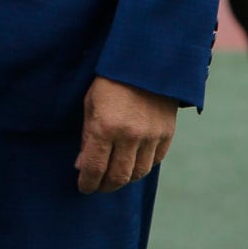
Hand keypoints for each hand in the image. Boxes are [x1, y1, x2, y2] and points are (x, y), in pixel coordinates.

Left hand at [75, 76, 176, 193]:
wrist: (146, 61)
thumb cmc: (109, 80)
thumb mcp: (90, 103)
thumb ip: (86, 136)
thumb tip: (81, 165)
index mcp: (105, 127)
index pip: (94, 167)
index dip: (87, 182)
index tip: (83, 187)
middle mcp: (130, 135)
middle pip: (118, 176)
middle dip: (105, 186)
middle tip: (98, 187)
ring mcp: (151, 136)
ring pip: (138, 173)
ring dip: (124, 179)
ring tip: (114, 178)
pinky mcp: (167, 133)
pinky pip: (154, 161)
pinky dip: (142, 167)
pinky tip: (133, 163)